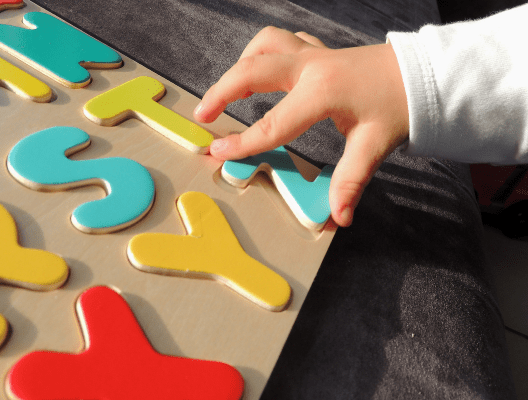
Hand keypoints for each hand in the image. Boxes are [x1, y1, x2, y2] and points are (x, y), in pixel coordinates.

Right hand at [194, 27, 408, 226]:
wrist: (423, 73)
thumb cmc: (400, 104)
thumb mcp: (375, 145)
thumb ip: (351, 181)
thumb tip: (339, 217)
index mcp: (321, 92)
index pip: (272, 123)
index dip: (242, 141)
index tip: (216, 152)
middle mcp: (310, 67)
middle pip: (251, 70)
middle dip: (221, 92)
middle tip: (203, 115)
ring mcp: (313, 54)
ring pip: (264, 44)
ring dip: (241, 64)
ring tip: (228, 90)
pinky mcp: (318, 52)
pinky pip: (281, 42)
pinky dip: (262, 53)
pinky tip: (262, 71)